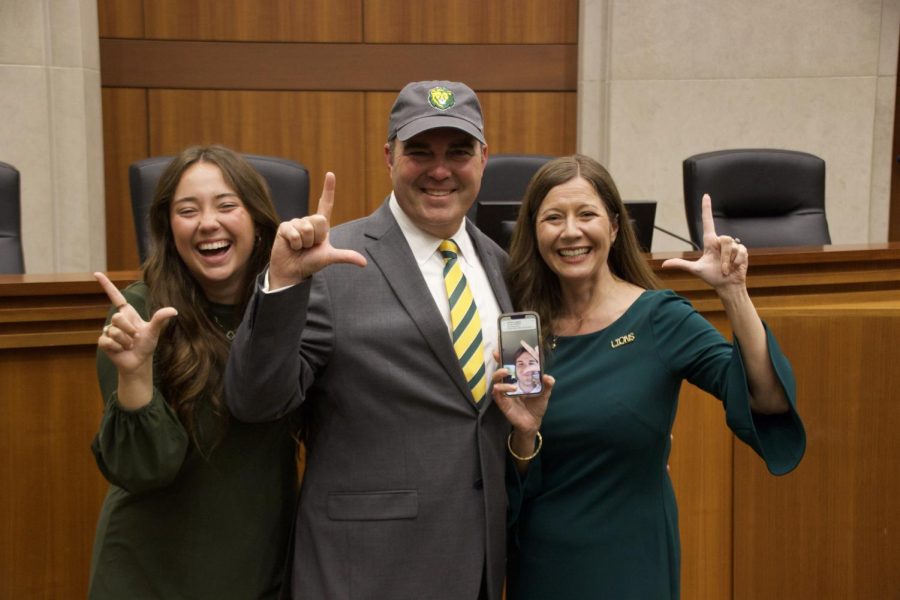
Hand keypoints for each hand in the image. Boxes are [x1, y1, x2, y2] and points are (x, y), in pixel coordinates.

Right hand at [95, 272, 176, 374]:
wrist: (138, 362)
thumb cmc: (146, 345)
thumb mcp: (154, 331)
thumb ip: (160, 318)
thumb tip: (174, 311)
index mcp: (128, 314)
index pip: (116, 296)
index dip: (106, 285)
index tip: (97, 273)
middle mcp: (116, 320)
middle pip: (117, 317)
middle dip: (129, 330)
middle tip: (135, 338)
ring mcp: (108, 331)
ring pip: (113, 331)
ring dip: (124, 341)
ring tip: (128, 345)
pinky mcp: (103, 342)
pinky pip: (107, 341)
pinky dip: (117, 348)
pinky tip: (120, 350)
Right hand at [268, 172, 366, 288]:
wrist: (292, 271)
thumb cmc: (310, 263)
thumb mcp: (329, 258)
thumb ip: (346, 256)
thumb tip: (364, 263)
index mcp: (321, 226)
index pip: (326, 204)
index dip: (328, 189)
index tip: (330, 174)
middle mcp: (308, 221)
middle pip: (320, 220)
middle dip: (317, 237)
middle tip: (310, 246)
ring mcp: (296, 223)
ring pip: (307, 228)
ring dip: (305, 243)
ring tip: (300, 247)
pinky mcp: (284, 227)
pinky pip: (294, 233)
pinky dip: (295, 243)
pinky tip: (291, 246)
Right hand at [490, 351, 553, 435]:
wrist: (534, 422)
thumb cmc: (537, 405)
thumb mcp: (545, 393)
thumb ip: (547, 384)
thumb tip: (549, 377)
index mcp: (518, 379)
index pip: (510, 365)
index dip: (504, 357)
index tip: (500, 349)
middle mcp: (509, 384)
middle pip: (500, 370)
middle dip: (498, 361)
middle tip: (499, 356)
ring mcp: (505, 393)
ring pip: (496, 381)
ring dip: (499, 374)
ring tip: (506, 372)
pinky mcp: (503, 402)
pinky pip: (497, 394)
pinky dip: (501, 389)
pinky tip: (508, 388)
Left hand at [660, 194, 747, 291]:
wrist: (727, 285)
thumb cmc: (711, 276)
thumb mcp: (695, 269)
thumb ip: (681, 265)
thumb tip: (663, 265)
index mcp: (710, 242)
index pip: (708, 222)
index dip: (707, 209)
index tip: (705, 196)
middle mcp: (720, 241)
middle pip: (724, 239)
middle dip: (723, 257)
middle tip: (722, 269)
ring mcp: (733, 245)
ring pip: (732, 246)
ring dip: (729, 261)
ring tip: (727, 269)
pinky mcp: (742, 250)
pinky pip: (740, 251)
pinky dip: (737, 262)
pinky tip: (736, 267)